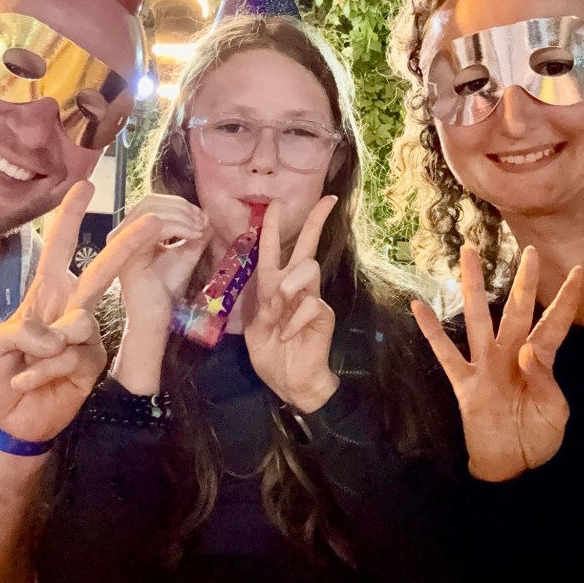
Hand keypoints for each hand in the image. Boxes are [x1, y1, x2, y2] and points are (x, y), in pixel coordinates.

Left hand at [0, 181, 164, 443]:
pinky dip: (46, 369)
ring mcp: (84, 336)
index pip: (58, 249)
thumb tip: (57, 333)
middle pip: (100, 271)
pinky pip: (73, 356)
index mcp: (43, 294)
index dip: (69, 217)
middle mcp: (69, 308)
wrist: (5, 422)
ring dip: (47, 347)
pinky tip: (28, 382)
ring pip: (80, 322)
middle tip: (152, 222)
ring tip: (21, 371)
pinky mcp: (92, 363)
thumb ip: (17, 330)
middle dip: (125, 246)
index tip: (84, 186)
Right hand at [110, 194, 212, 336]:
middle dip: (181, 207)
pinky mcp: (129, 253)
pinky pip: (154, 227)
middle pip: (150, 201)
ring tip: (199, 229)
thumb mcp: (185, 253)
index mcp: (133, 230)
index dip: (179, 204)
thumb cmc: (167, 287)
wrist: (157, 316)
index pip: (153, 203)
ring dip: (182, 216)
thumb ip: (194, 233)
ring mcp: (122, 242)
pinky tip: (194, 235)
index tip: (202, 217)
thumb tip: (206, 216)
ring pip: (152, 211)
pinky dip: (178, 227)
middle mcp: (122, 233)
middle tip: (202, 221)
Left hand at [244, 196, 338, 413]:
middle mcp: (293, 286)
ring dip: (289, 287)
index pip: (272, 249)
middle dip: (315, 221)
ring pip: (307, 269)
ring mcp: (311, 297)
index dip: (273, 225)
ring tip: (278, 314)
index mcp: (272, 285)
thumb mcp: (255, 330)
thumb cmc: (270, 355)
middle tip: (327, 200)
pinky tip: (288, 336)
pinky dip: (293, 320)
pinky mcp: (322, 313)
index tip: (278, 203)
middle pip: (307, 246)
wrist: (290, 382)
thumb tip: (281, 292)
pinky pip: (310, 303)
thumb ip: (264, 307)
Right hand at [412, 245, 582, 480]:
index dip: (566, 299)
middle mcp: (510, 354)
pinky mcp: (463, 382)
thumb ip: (546, 381)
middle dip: (522, 281)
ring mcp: (485, 365)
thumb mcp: (555, 413)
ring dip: (473, 287)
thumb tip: (527, 351)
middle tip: (526, 249)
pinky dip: (432, 331)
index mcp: (538, 361)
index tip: (578, 270)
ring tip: (468, 256)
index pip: (555, 323)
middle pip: (516, 309)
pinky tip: (419, 307)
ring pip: (478, 318)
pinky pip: (445, 352)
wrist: (511, 467)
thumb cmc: (537, 439)